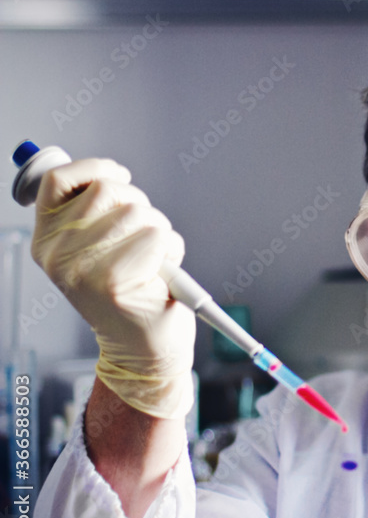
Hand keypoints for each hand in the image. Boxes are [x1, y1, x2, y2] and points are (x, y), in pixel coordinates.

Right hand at [31, 159, 195, 418]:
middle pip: (110, 189)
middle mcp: (56, 253)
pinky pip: (158, 236)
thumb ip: (93, 214)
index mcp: (46, 240)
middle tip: (143, 242)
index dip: (95, 167)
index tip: (121, 174)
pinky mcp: (114, 281)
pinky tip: (161, 275)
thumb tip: (109, 172)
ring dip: (160, 232)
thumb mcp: (97, 251)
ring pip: (139, 211)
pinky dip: (172, 251)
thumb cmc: (129, 294)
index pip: (58, 179)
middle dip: (141, 206)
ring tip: (152, 263)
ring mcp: (81, 268)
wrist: (142, 350)